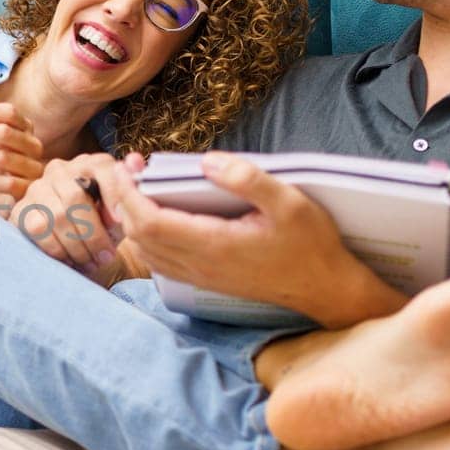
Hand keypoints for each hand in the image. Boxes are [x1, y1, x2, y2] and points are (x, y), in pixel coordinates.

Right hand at [13, 154, 137, 285]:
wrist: (76, 241)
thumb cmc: (104, 225)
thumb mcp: (122, 213)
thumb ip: (130, 193)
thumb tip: (132, 172)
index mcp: (91, 163)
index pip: (103, 169)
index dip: (113, 195)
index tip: (122, 222)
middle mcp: (61, 169)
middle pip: (75, 198)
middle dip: (93, 234)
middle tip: (106, 257)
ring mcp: (37, 187)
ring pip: (56, 216)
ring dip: (76, 245)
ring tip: (90, 262)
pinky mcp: (21, 208)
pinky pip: (38, 229)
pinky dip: (57, 249)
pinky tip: (70, 259)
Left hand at [111, 151, 405, 326]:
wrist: (325, 288)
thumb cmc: (311, 243)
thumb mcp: (289, 201)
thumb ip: (247, 179)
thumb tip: (207, 161)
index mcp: (213, 244)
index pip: (149, 222)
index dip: (128, 194)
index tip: (124, 167)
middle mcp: (199, 264)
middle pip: (139, 235)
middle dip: (124, 200)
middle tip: (127, 168)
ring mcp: (200, 275)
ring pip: (146, 250)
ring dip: (132, 218)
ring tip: (136, 185)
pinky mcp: (206, 279)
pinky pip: (160, 260)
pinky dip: (146, 236)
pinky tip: (155, 214)